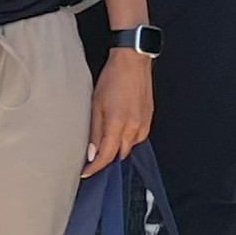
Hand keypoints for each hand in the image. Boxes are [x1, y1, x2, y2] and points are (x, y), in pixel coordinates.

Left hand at [85, 47, 152, 172]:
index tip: (86, 172)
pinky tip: (120, 131)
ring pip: (129, 147)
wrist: (133, 62)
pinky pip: (138, 138)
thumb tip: (91, 153)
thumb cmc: (112, 79)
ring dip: (118, 148)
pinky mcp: (149, 119)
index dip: (95, 167)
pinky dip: (128, 139)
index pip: (107, 156)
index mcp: (118, 125)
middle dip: (106, 158)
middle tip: (93, 157)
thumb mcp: (95, 104)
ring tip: (106, 141)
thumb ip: (95, 131)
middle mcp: (133, 128)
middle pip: (119, 155)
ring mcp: (144, 124)